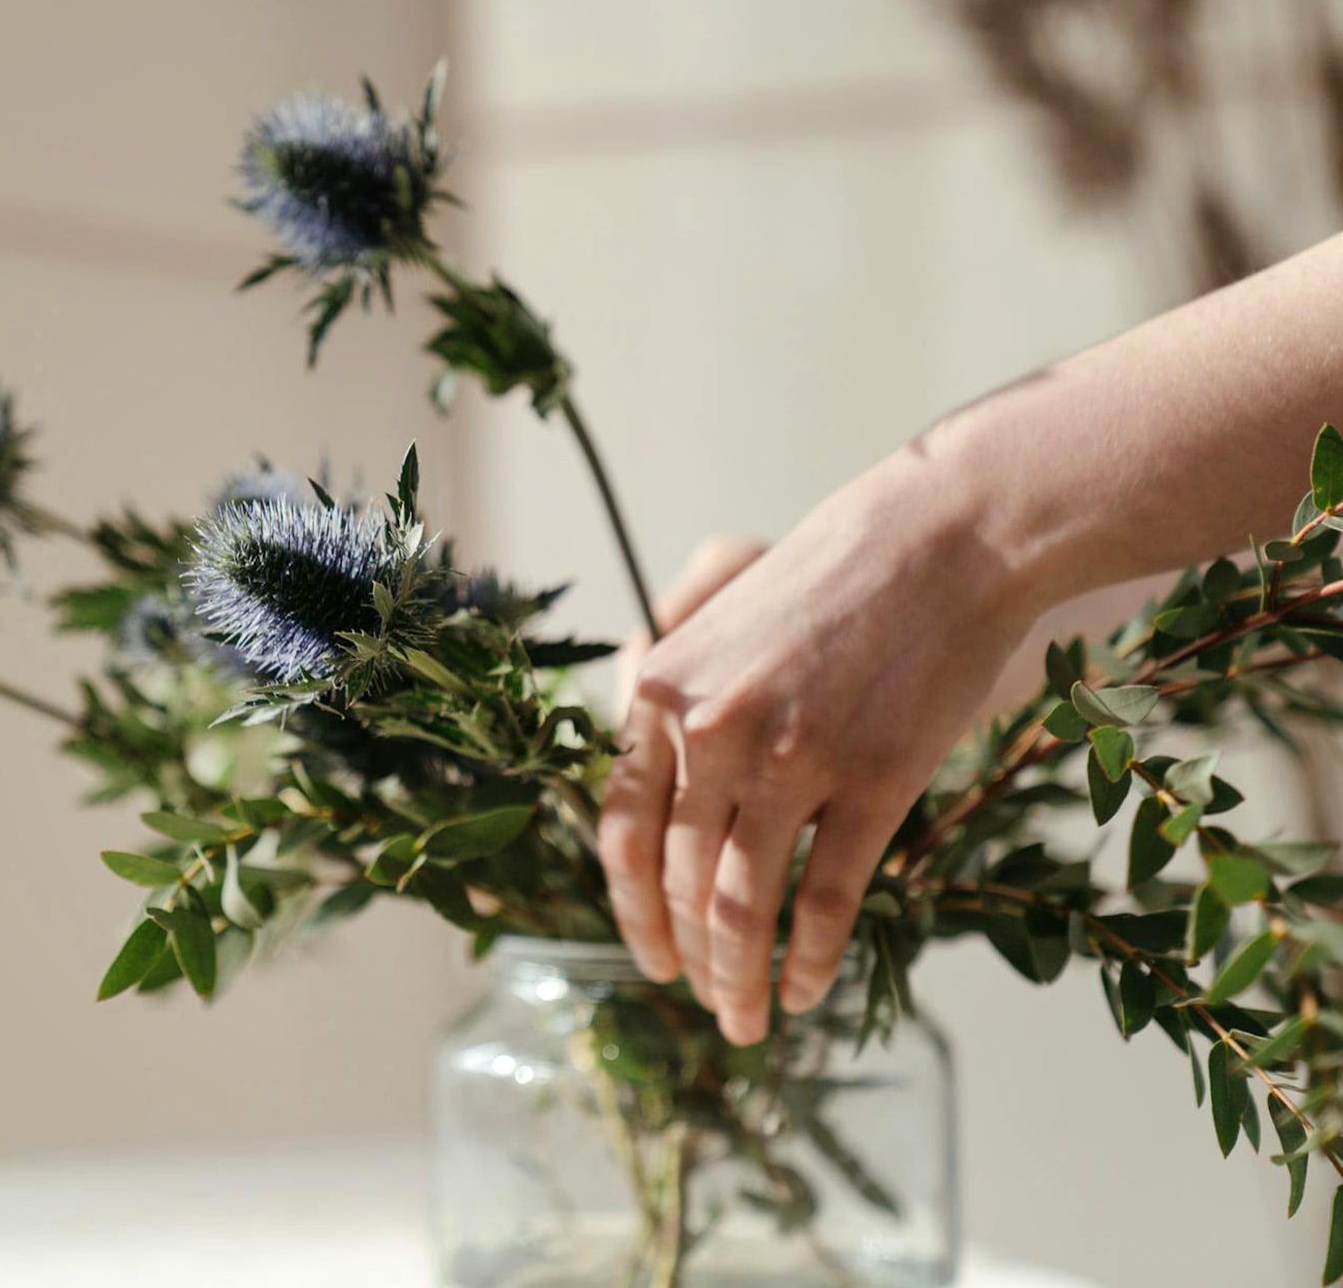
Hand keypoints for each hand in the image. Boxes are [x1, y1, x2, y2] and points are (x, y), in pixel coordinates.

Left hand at [596, 459, 1041, 1044]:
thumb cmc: (827, 577)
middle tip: (705, 1001)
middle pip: (677, 880)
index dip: (629, 910)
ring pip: (740, 904)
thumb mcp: (715, 621)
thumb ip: (669, 699)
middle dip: (688, 957)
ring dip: (738, 978)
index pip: (620, 833)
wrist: (939, 539)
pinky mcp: (872, 781)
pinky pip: (824, 898)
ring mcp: (792, 760)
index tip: (649, 956)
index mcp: (661, 695)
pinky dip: (807, 958)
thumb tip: (642, 791)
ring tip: (745, 1020)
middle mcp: (712, 732)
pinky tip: (804, 991)